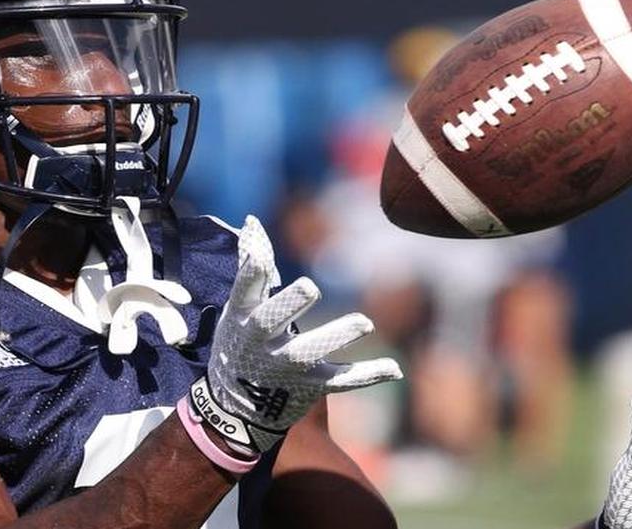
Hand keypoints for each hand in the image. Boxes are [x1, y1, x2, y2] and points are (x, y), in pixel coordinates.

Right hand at [190, 216, 401, 452]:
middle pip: (270, 322)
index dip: (251, 275)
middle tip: (310, 287)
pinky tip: (395, 368)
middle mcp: (259, 344)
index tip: (261, 255)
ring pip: (307, 353)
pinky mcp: (309, 387)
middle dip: (289, 305)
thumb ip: (252, 269)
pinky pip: (340, 381)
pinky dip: (367, 375)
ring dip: (335, 337)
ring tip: (364, 323)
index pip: (243, 293)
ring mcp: (284, 368)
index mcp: (240, 319)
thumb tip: (252, 223)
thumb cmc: (240, 342)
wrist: (236, 407)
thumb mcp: (238, 308)